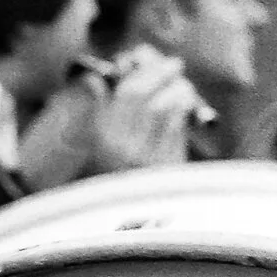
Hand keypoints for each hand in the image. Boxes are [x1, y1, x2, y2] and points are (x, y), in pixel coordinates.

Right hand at [19, 51, 199, 188]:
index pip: (129, 93)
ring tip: (179, 86)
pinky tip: (182, 106)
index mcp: (104, 139)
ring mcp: (150, 160)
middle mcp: (127, 148)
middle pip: (152, 98)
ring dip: (178, 91)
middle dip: (165, 75)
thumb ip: (97, 110)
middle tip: (174, 65)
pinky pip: (180, 129)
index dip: (146, 71)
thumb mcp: (93, 142)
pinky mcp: (169, 168)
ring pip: (170, 110)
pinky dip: (183, 111)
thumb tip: (93, 80)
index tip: (156, 60)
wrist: (121, 216)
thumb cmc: (103, 173)